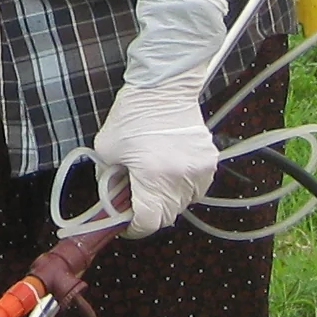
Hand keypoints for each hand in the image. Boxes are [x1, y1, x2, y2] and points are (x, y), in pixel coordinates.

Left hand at [91, 0, 228, 236]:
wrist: (164, 88)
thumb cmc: (131, 116)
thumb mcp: (106, 150)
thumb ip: (109, 180)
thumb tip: (115, 201)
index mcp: (152, 177)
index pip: (147, 222)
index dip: (133, 228)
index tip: (125, 225)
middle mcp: (179, 178)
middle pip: (166, 216)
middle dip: (148, 215)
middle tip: (135, 204)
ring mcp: (199, 171)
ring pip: (183, 204)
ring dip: (166, 202)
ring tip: (152, 186)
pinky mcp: (210, 162)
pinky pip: (196, 189)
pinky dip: (182, 189)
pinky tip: (169, 174)